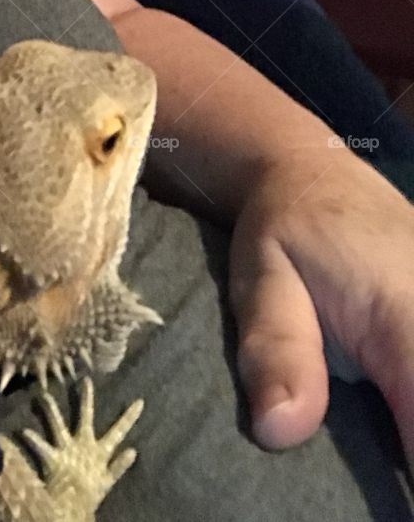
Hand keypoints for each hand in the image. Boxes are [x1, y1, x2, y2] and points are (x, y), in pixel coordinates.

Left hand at [228, 145, 413, 469]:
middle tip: (376, 499)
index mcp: (410, 319)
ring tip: (383, 472)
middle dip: (413, 471)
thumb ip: (277, 348)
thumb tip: (280, 431)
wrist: (317, 173)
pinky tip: (393, 428)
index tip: (385, 511)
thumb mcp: (262, 275)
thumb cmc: (285, 226)